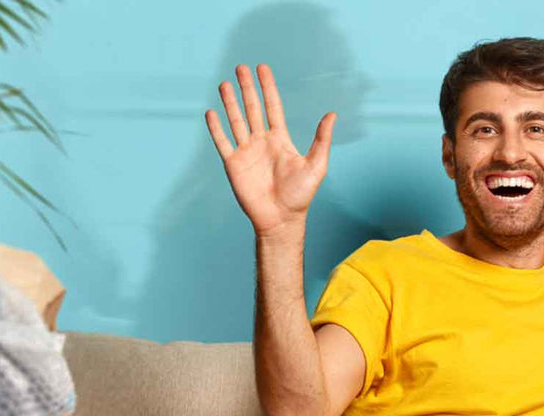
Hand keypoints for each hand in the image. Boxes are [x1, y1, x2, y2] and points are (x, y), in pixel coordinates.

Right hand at [205, 64, 336, 237]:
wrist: (281, 219)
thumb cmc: (301, 195)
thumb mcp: (316, 164)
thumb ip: (322, 138)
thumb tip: (332, 114)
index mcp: (280, 139)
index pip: (272, 107)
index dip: (268, 88)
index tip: (262, 68)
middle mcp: (262, 142)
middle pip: (252, 108)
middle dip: (247, 88)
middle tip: (240, 67)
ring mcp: (246, 152)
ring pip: (236, 121)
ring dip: (230, 102)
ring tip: (224, 84)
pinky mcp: (233, 164)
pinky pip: (222, 142)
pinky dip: (216, 128)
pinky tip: (211, 112)